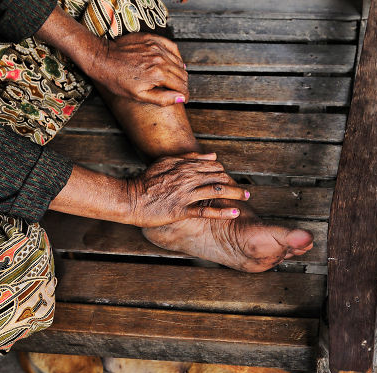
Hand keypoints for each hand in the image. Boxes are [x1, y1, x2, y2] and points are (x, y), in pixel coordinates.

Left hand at [87, 33, 188, 105]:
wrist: (103, 59)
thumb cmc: (117, 80)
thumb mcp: (139, 96)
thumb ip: (162, 98)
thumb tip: (181, 98)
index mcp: (158, 75)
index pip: (181, 86)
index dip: (184, 95)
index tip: (184, 99)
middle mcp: (160, 59)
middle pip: (182, 74)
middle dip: (183, 85)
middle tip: (178, 91)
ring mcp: (157, 47)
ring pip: (178, 61)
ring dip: (179, 72)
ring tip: (174, 79)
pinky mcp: (152, 39)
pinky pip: (172, 47)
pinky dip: (175, 56)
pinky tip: (172, 62)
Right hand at [125, 153, 249, 226]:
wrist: (130, 199)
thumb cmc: (146, 181)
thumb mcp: (166, 162)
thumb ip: (190, 158)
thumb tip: (214, 155)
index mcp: (184, 166)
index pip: (212, 166)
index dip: (224, 173)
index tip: (231, 181)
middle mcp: (187, 178)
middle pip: (218, 177)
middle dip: (234, 184)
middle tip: (247, 191)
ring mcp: (184, 194)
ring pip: (215, 191)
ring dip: (234, 194)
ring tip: (247, 198)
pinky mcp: (181, 210)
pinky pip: (206, 210)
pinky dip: (222, 212)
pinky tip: (235, 213)